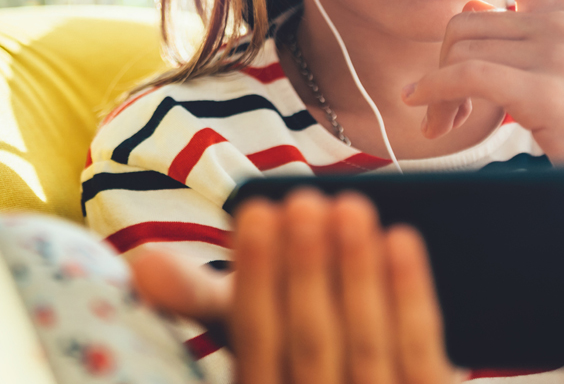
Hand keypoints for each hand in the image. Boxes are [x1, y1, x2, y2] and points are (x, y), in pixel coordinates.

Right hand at [130, 189, 456, 383]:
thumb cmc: (292, 361)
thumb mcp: (243, 338)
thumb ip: (196, 301)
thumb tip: (140, 263)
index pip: (255, 343)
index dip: (255, 276)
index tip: (257, 212)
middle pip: (312, 343)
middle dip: (308, 269)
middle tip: (307, 201)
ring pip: (368, 347)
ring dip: (359, 273)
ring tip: (352, 207)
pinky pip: (423, 356)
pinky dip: (412, 297)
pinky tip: (402, 240)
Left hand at [401, 0, 563, 162]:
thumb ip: (524, 33)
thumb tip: (473, 5)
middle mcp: (563, 22)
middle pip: (463, 24)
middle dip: (439, 67)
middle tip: (440, 110)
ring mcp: (557, 54)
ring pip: (459, 52)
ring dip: (438, 93)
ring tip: (444, 124)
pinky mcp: (547, 92)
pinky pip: (467, 76)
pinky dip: (434, 91)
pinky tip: (424, 112)